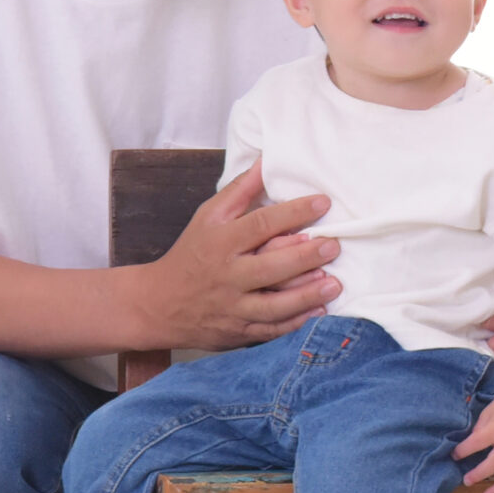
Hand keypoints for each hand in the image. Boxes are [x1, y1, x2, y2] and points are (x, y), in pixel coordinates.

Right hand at [142, 161, 342, 349]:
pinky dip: (296, 323)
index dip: (293, 212)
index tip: (323, 203)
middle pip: (271, 267)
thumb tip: (266, 161)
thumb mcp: (208, 217)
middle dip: (305, 256)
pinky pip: (271, 330)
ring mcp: (233, 307)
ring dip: (307, 295)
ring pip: (274, 304)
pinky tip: (320, 312)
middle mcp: (227, 275)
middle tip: (334, 245)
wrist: (159, 304)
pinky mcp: (238, 331)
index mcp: (221, 242)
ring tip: (335, 284)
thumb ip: (240, 191)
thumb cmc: (191, 253)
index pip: (261, 224)